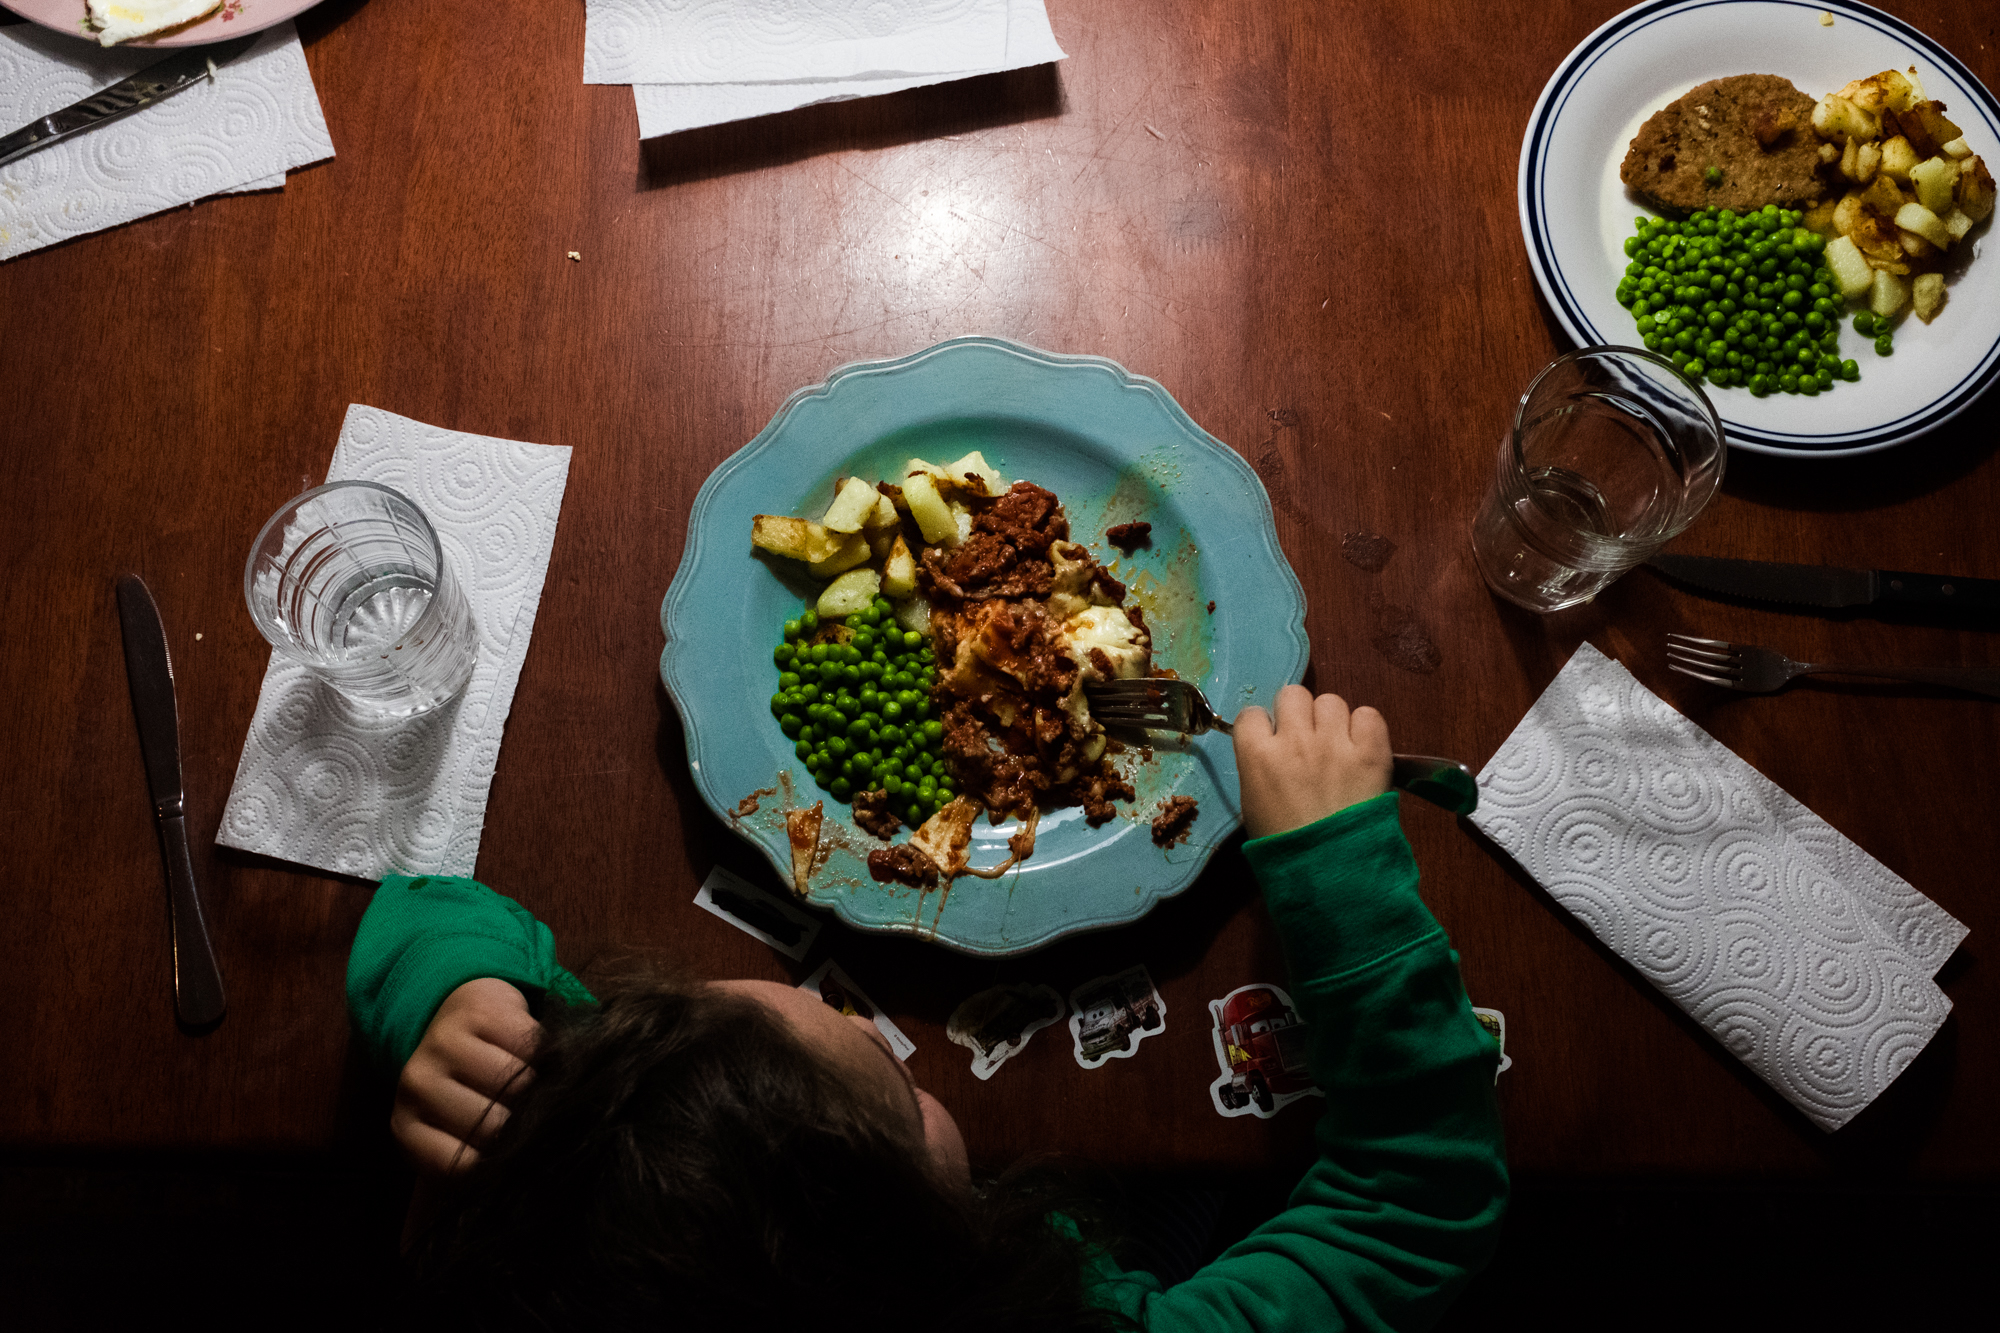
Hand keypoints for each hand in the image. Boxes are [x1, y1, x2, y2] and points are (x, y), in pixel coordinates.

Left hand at [391, 977, 539, 1175]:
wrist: (454, 1022)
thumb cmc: (462, 1091)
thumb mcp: (454, 1137)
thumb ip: (472, 1161)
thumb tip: (514, 1182)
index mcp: (407, 1127)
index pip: (461, 1165)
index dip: (498, 1164)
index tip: (513, 1157)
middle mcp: (416, 1083)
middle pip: (491, 1124)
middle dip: (523, 1125)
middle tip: (536, 1121)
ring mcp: (443, 1043)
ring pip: (517, 1082)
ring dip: (539, 1086)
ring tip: (538, 1087)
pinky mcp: (477, 1011)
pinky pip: (530, 1043)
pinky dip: (544, 1053)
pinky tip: (535, 1057)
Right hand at [1233, 685, 1392, 839]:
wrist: (1330, 872)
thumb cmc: (1284, 847)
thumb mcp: (1254, 805)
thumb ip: (1260, 767)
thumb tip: (1273, 748)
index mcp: (1257, 756)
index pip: (1251, 713)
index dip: (1264, 726)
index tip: (1273, 742)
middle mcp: (1294, 741)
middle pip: (1293, 695)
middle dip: (1298, 715)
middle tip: (1308, 741)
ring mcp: (1334, 743)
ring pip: (1331, 701)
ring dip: (1332, 721)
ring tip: (1339, 748)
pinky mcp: (1371, 751)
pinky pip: (1369, 715)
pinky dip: (1365, 728)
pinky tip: (1362, 750)